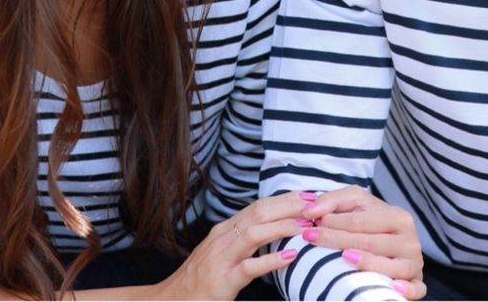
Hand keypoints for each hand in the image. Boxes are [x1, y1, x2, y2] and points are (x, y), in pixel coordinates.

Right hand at [152, 192, 307, 299]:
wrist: (172, 299)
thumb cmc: (202, 277)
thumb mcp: (222, 252)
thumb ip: (243, 239)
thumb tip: (273, 226)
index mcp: (225, 230)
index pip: (258, 206)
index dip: (284, 198)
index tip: (308, 195)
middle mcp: (223, 238)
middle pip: (259, 213)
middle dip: (288, 206)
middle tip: (315, 204)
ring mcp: (222, 258)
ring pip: (254, 234)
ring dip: (283, 226)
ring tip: (306, 225)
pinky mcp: (223, 281)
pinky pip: (250, 267)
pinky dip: (271, 260)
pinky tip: (290, 256)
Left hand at [298, 185, 425, 299]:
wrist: (392, 238)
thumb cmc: (370, 221)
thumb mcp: (354, 203)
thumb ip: (331, 201)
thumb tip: (308, 211)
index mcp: (397, 217)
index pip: (360, 222)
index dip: (332, 224)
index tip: (308, 227)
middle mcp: (409, 240)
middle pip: (370, 243)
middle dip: (337, 241)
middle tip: (310, 239)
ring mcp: (414, 263)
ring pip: (392, 267)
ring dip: (368, 264)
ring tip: (344, 258)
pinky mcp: (417, 282)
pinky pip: (416, 289)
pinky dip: (406, 291)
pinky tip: (391, 288)